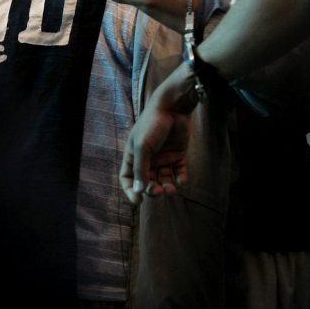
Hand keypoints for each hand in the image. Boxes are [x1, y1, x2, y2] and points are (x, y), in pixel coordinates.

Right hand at [119, 65, 200, 204]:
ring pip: (163, 179)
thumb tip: (138, 191)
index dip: (131, 190)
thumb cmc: (152, 124)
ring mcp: (163, 157)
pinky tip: (181, 180)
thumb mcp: (142, 147)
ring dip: (167, 186)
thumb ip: (141, 170)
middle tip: (158, 191)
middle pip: (147, 181)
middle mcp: (148, 158)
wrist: (173, 107)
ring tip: (171, 189)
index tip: (138, 201)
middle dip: (152, 189)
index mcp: (133, 155)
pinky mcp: (178, 154)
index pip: (128, 178)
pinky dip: (180, 178)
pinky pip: (178, 171)